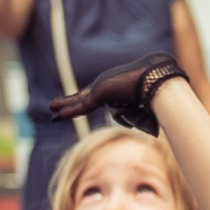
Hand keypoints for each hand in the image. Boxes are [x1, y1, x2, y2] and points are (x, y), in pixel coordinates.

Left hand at [50, 53, 183, 133]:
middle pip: (83, 97)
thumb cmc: (157, 94)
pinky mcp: (101, 91)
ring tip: (51, 108)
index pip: (94, 97)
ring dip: (65, 105)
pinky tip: (56, 113)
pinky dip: (69, 110)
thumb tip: (141, 130)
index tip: (73, 107)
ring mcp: (102, 86)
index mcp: (114, 87)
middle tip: (53, 106)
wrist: (158, 79)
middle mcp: (106, 84)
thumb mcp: (145, 112)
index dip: (81, 103)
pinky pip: (82, 106)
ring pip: (81, 102)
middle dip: (68, 102)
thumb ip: (138, 119)